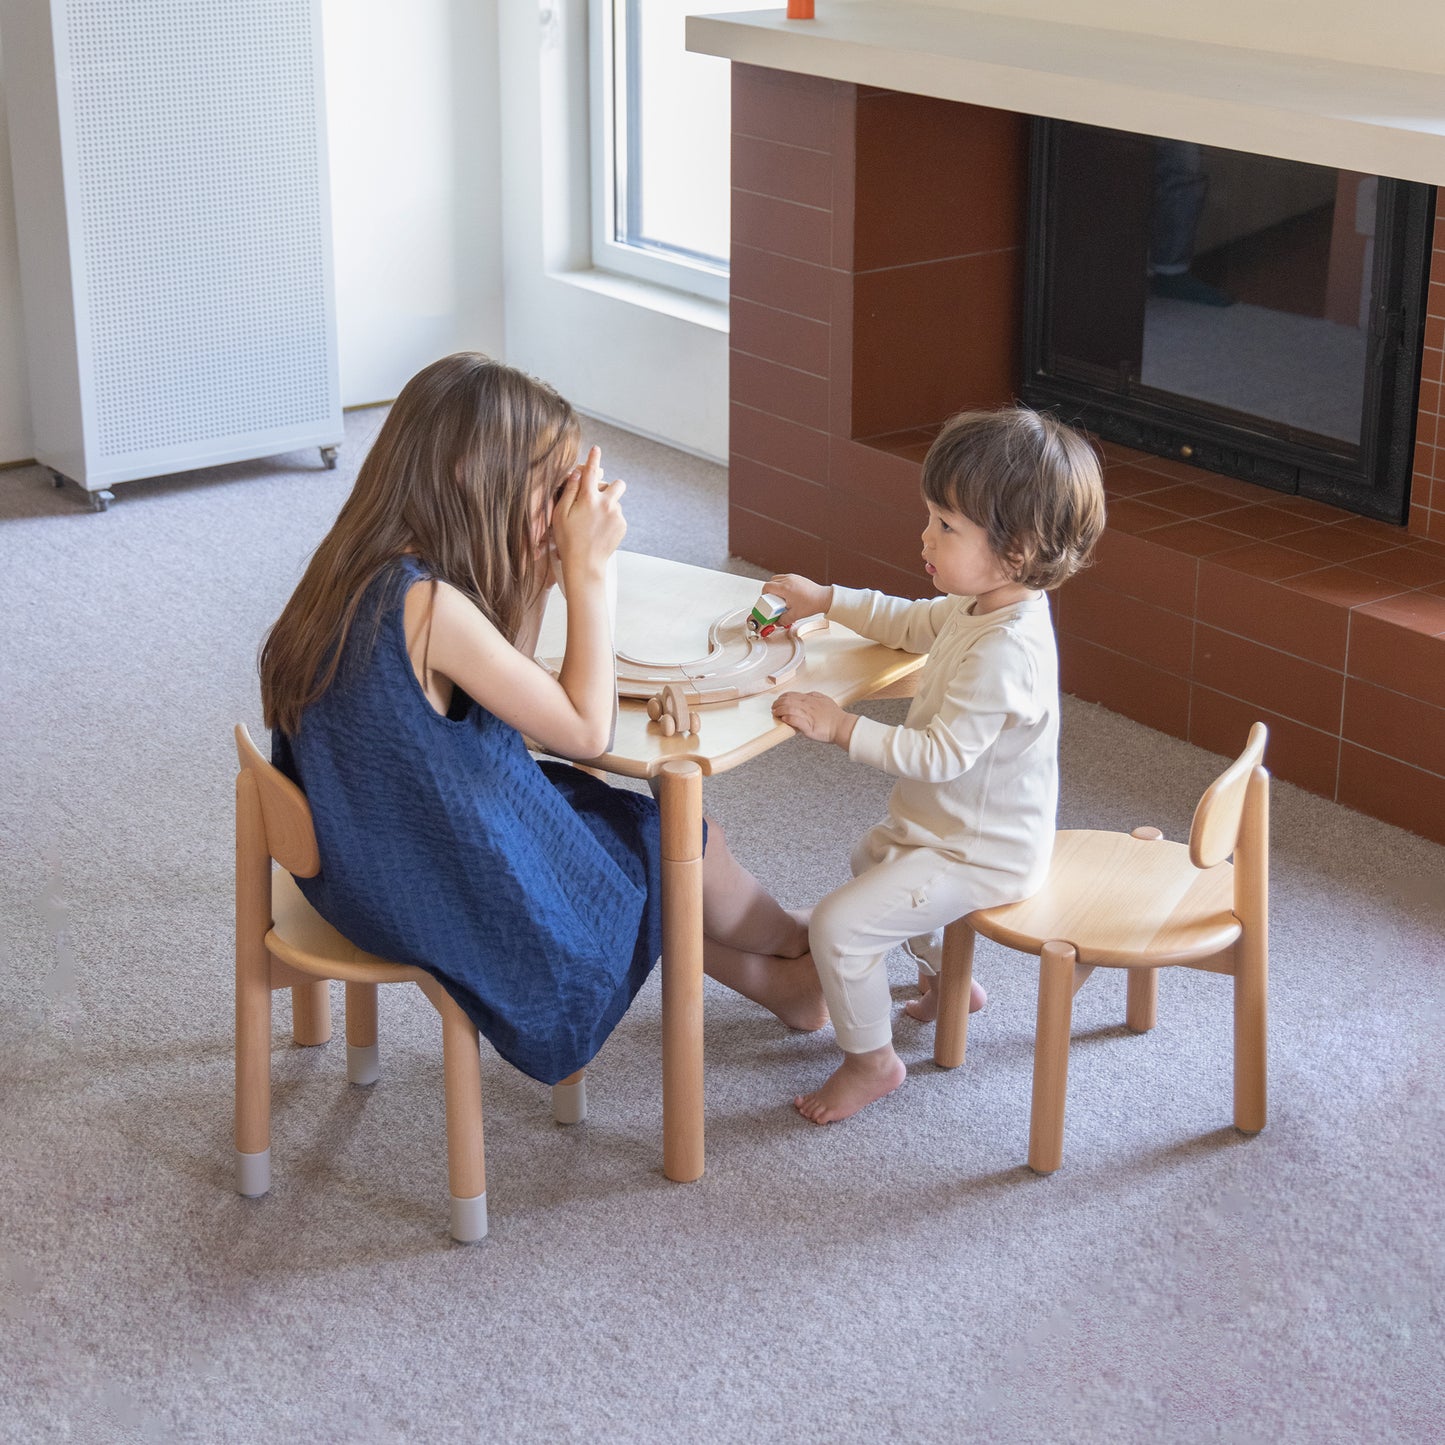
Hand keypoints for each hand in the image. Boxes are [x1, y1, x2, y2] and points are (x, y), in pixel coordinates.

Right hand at [551, 445, 626, 583]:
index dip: (593, 458)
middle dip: (611, 487)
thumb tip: (576, 474)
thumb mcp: (560, 514)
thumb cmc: (567, 540)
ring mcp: (617, 515)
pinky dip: (610, 520)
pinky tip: (599, 531)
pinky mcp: (623, 526)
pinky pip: (618, 516)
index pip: (591, 472)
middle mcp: (606, 503)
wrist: (585, 564)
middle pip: (618, 484)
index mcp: (588, 498)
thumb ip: (569, 491)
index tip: (596, 449)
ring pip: (616, 502)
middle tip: (598, 498)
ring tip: (593, 523)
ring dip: (608, 506)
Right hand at [764, 573, 831, 622]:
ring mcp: (793, 578)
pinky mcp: (797, 578)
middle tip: (773, 602)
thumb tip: (777, 621)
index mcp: (785, 588)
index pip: (766, 587)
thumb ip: (782, 620)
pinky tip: (787, 595)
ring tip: (780, 599)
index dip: (763, 596)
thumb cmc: (812, 603)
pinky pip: (784, 579)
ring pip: (777, 579)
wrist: (824, 598)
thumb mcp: (794, 615)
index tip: (767, 603)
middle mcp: (788, 580)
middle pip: (770, 582)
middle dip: (769, 593)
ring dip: (775, 588)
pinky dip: (782, 586)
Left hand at [772, 690, 855, 748]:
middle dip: (777, 704)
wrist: (842, 726)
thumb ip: (814, 696)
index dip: (781, 697)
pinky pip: (795, 720)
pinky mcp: (809, 727)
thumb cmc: (834, 715)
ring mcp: (808, 716)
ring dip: (779, 711)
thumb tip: (805, 694)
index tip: (777, 701)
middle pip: (787, 701)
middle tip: (773, 708)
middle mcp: (808, 705)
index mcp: (811, 699)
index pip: (791, 695)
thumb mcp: (824, 699)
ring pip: (789, 709)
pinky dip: (788, 718)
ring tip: (775, 713)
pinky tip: (784, 719)